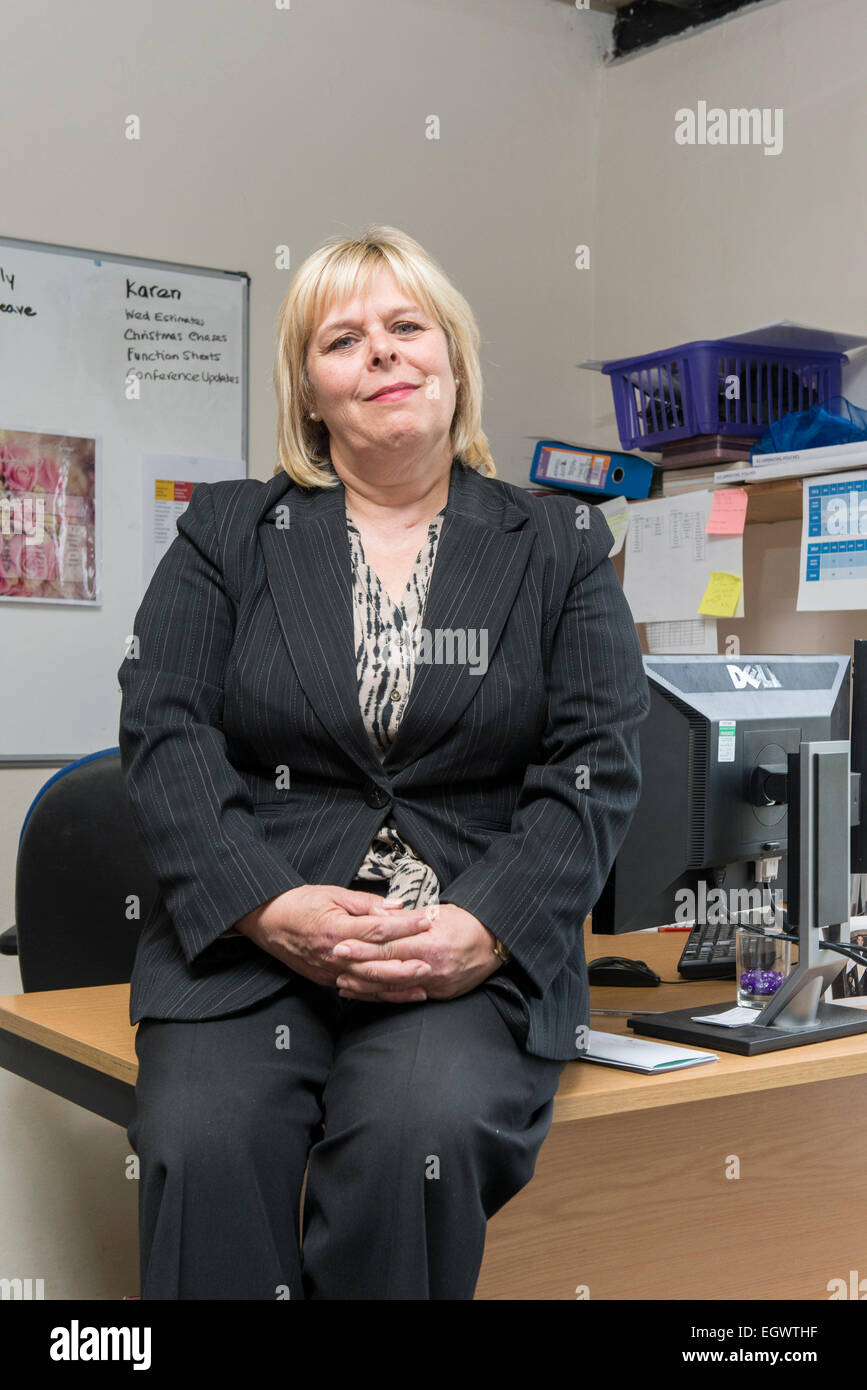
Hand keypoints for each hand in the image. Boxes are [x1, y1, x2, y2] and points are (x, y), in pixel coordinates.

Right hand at [234, 884, 434, 1000]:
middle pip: (376, 963)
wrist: (267, 921)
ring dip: (397, 986)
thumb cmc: (299, 904)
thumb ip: (366, 903)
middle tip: (431, 961)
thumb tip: (396, 907)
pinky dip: (379, 995)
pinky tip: (398, 995)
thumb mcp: (333, 893)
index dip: (404, 926)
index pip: (377, 929)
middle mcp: (333, 954)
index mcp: (335, 928)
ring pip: (369, 983)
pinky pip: (357, 991)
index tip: (425, 921)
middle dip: (406, 964)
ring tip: (422, 985)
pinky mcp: (326, 980)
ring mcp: (330, 971)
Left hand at [331, 902, 501, 1002]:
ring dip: (366, 986)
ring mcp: (436, 985)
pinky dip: (385, 996)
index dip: (363, 947)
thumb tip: (377, 915)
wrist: (495, 944)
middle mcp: (433, 968)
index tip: (342, 944)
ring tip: (343, 981)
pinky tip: (368, 993)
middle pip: (387, 970)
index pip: (389, 947)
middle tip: (335, 963)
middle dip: (358, 968)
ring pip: (394, 989)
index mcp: (431, 943)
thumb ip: (405, 918)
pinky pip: (407, 998)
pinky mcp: (439, 995)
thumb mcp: (438, 912)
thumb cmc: (467, 923)